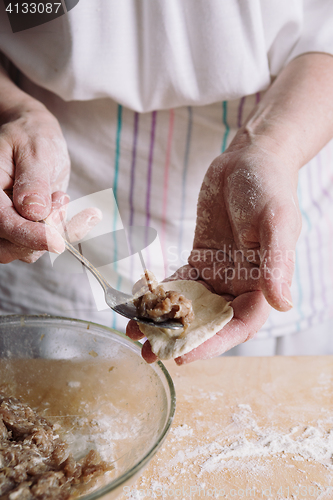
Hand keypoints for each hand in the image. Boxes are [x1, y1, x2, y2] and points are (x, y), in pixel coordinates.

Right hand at [0, 97, 71, 262]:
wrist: (34, 137)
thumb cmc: (31, 137)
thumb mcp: (35, 151)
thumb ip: (34, 182)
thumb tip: (34, 213)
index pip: (3, 223)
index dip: (29, 235)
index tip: (57, 241)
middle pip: (9, 246)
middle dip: (42, 234)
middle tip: (60, 198)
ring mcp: (5, 224)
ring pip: (25, 251)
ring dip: (53, 232)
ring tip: (59, 196)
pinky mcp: (22, 229)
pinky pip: (41, 245)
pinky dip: (62, 233)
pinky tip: (74, 211)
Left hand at [127, 142, 300, 363]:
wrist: (247, 160)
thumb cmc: (268, 187)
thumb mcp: (276, 221)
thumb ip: (277, 262)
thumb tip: (281, 304)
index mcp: (263, 283)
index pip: (239, 324)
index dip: (213, 343)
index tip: (184, 355)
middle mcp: (240, 285)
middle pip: (210, 322)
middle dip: (181, 340)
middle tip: (150, 353)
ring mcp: (218, 274)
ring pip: (190, 307)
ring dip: (165, 322)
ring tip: (135, 333)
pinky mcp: (200, 260)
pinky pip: (178, 283)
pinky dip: (159, 295)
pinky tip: (137, 303)